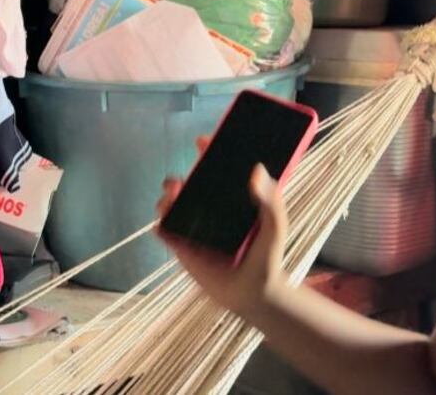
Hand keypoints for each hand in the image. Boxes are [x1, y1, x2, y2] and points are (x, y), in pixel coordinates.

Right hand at [156, 137, 289, 316]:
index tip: (204, 141)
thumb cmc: (267, 257)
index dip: (210, 151)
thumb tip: (258, 170)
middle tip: (180, 179)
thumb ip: (271, 200)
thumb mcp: (275, 226)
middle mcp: (211, 209)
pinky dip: (161, 224)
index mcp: (231, 198)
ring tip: (171, 197)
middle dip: (179, 176)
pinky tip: (162, 223)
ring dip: (167, 198)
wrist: (254, 294)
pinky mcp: (184, 248)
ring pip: (174, 205)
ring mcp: (196, 228)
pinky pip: (167, 232)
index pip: (217, 169)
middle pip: (190, 184)